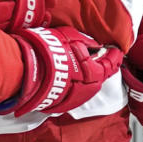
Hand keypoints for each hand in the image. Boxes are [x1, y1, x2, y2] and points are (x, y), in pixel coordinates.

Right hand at [0, 26, 122, 117]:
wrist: (26, 71)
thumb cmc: (48, 51)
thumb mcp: (70, 37)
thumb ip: (86, 42)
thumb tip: (95, 46)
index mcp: (95, 73)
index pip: (111, 64)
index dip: (114, 56)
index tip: (116, 50)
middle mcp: (89, 89)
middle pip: (99, 77)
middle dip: (100, 66)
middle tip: (100, 56)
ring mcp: (75, 99)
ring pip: (86, 86)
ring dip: (86, 76)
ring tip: (80, 64)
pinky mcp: (61, 104)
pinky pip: (72, 92)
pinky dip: (73, 83)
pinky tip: (67, 75)